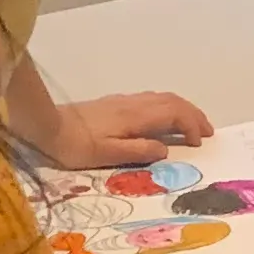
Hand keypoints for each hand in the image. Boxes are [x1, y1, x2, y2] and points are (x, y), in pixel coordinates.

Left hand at [49, 91, 215, 168]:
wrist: (45, 125)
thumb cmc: (75, 145)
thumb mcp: (107, 155)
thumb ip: (139, 151)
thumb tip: (166, 149)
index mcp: (136, 116)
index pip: (174, 114)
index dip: (191, 126)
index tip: (199, 143)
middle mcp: (134, 104)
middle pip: (173, 102)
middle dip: (194, 115)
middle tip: (207, 132)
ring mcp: (124, 101)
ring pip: (163, 98)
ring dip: (182, 110)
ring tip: (191, 125)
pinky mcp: (115, 103)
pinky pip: (151, 100)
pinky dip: (167, 108)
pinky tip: (162, 120)